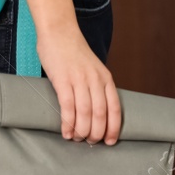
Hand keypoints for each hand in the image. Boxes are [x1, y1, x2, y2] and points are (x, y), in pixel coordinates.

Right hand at [35, 25, 122, 144]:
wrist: (59, 31)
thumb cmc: (74, 52)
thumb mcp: (93, 68)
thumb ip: (96, 86)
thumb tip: (95, 112)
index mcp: (106, 78)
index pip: (115, 108)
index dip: (114, 128)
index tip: (110, 141)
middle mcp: (95, 80)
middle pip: (100, 114)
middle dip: (96, 133)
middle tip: (90, 142)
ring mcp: (79, 80)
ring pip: (85, 114)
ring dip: (82, 131)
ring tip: (77, 139)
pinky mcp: (63, 80)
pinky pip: (68, 107)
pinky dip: (68, 123)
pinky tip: (66, 132)